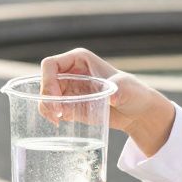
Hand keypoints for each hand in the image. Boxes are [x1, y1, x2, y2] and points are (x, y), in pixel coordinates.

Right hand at [39, 47, 175, 155]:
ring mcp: (69, 89)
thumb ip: (119, 89)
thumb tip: (112, 95)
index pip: (51, 65)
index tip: (56, 99)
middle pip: (44, 81)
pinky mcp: (70, 104)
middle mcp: (71, 72)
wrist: (137, 112)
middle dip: (46, 98)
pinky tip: (61, 122)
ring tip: (58, 120)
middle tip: (57, 114)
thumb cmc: (134, 92)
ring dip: (46, 108)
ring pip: (45, 96)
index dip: (47, 80)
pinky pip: (52, 108)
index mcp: (79, 59)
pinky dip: (52, 115)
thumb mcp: (128, 88)